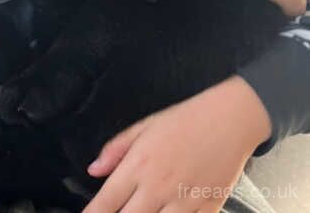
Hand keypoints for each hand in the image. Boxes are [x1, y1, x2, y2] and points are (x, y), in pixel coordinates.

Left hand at [84, 76, 271, 212]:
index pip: (106, 201)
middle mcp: (158, 188)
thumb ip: (115, 150)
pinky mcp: (208, 210)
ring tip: (142, 211)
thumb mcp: (143, 127)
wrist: (230, 120)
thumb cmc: (184, 120)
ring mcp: (184, 203)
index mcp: (139, 166)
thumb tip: (94, 170)